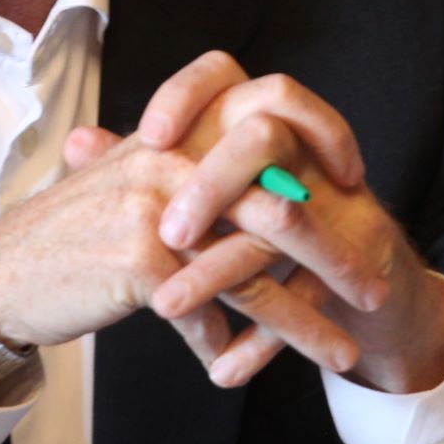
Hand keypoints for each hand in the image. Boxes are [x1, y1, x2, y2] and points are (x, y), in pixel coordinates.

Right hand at [0, 128, 361, 398]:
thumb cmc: (66, 237)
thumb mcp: (126, 184)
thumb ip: (187, 177)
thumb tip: (256, 189)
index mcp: (175, 135)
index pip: (266, 117)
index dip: (320, 138)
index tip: (353, 182)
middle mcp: (172, 162)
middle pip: (280, 202)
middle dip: (336, 253)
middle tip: (375, 289)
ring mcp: (160, 210)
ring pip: (256, 268)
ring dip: (305, 319)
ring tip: (342, 353)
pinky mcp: (144, 262)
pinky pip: (209, 312)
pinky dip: (231, 348)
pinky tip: (238, 371)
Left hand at [135, 52, 443, 392]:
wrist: (365, 280)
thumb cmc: (273, 228)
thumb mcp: (212, 192)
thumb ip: (146, 166)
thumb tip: (78, 141)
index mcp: (259, 119)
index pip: (223, 75)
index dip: (186, 95)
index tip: (149, 136)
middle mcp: (303, 147)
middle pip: (260, 136)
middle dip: (210, 187)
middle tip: (166, 234)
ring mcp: (336, 198)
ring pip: (282, 220)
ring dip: (220, 270)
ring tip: (167, 307)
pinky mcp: (359, 252)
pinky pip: (309, 291)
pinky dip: (262, 338)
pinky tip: (225, 368)